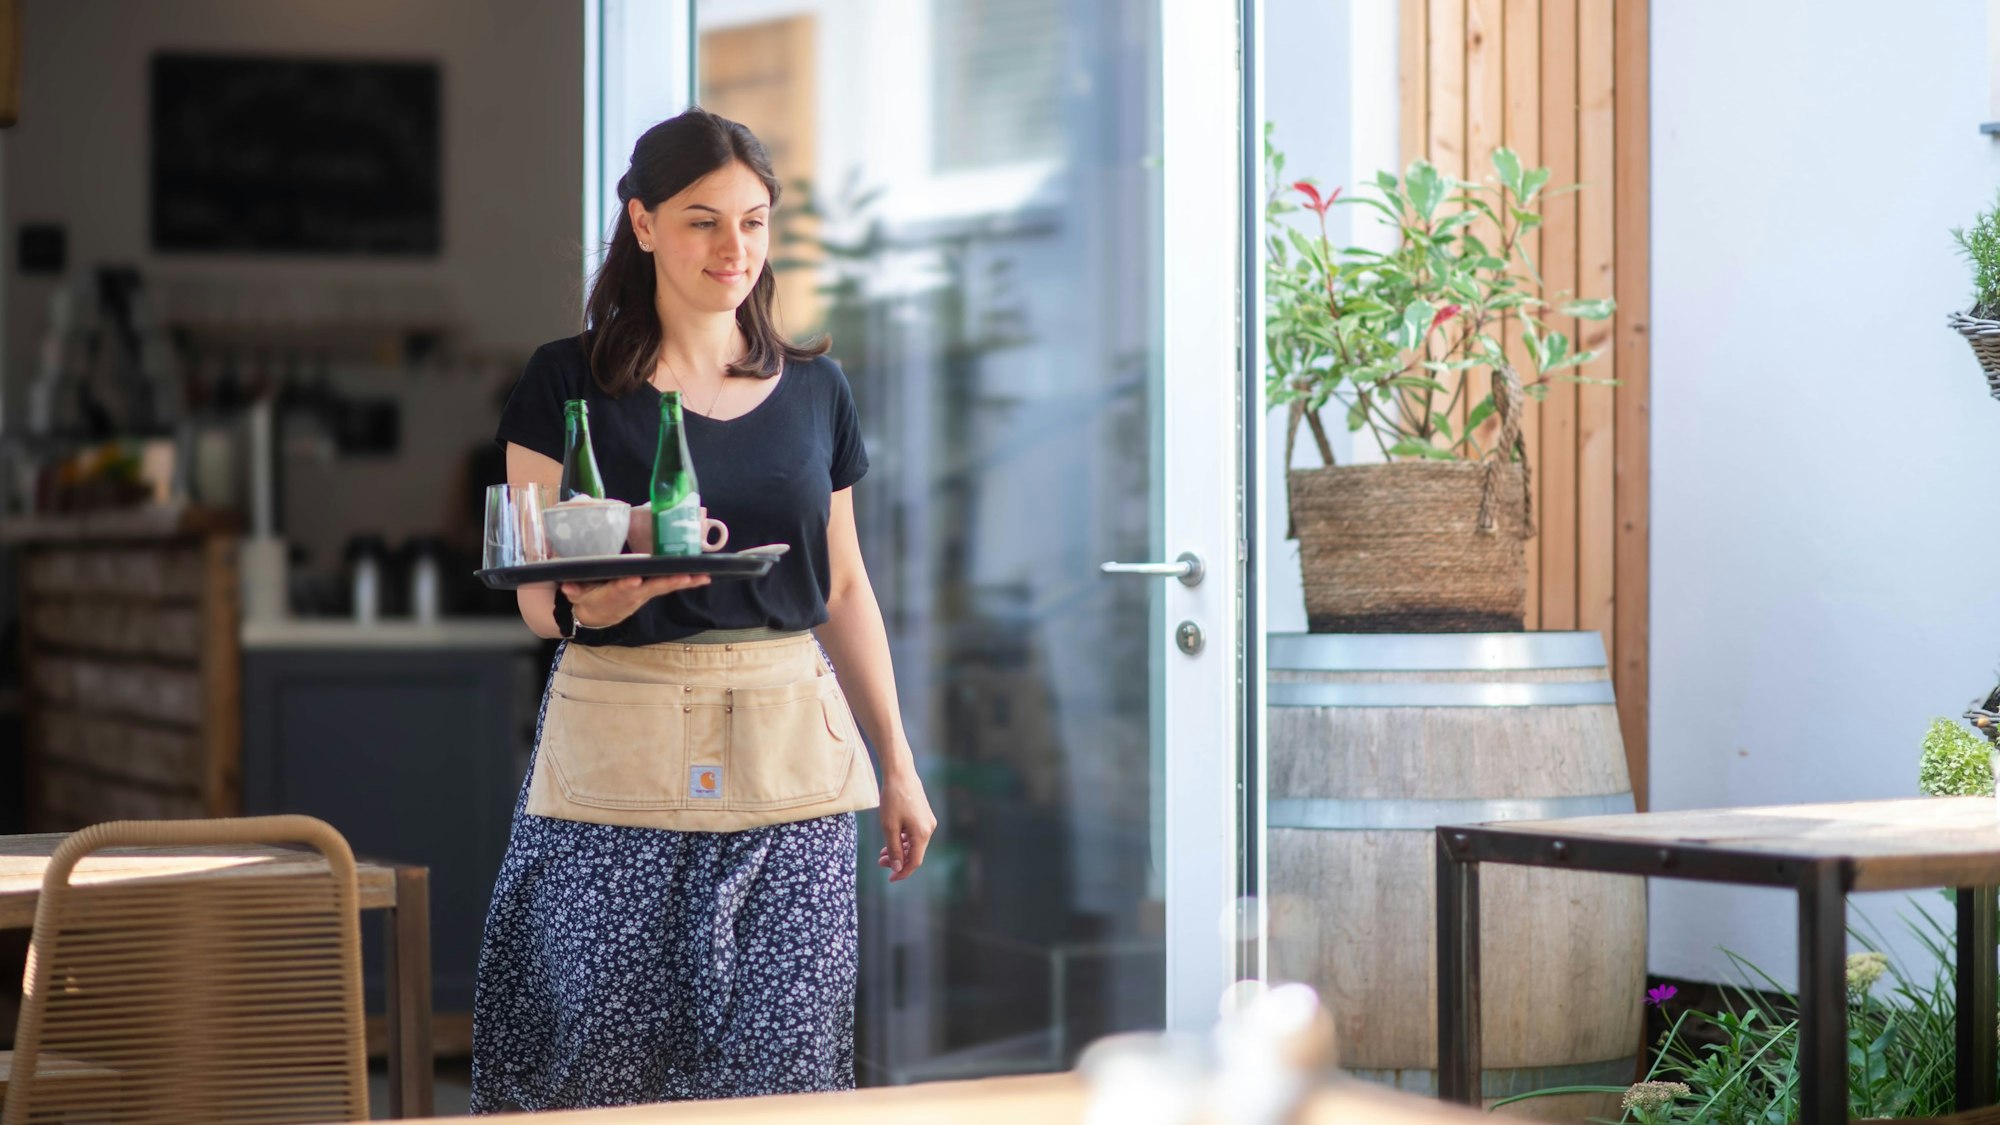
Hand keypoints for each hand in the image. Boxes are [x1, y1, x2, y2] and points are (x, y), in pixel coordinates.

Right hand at [561, 573, 709, 628]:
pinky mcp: (652, 591)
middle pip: (651, 588)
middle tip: (684, 576)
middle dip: (667, 582)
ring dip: (684, 582)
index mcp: (613, 594)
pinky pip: (670, 585)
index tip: (633, 581)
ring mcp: (645, 593)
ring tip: (702, 576)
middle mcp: (633, 594)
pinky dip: (686, 581)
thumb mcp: (577, 595)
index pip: (620, 589)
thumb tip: (567, 585)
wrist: (598, 616)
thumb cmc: (589, 598)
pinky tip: (703, 576)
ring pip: (665, 586)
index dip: (626, 585)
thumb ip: (574, 590)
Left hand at [876, 767, 936, 881]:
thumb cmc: (893, 798)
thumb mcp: (889, 826)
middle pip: (915, 853)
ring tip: (882, 853)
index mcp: (922, 833)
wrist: (900, 773)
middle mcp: (929, 829)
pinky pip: (915, 834)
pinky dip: (904, 840)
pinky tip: (891, 839)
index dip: (902, 872)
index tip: (890, 879)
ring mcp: (928, 821)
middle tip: (880, 862)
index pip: (914, 862)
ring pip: (915, 844)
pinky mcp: (924, 815)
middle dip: (898, 860)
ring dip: (900, 850)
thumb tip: (898, 867)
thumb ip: (894, 849)